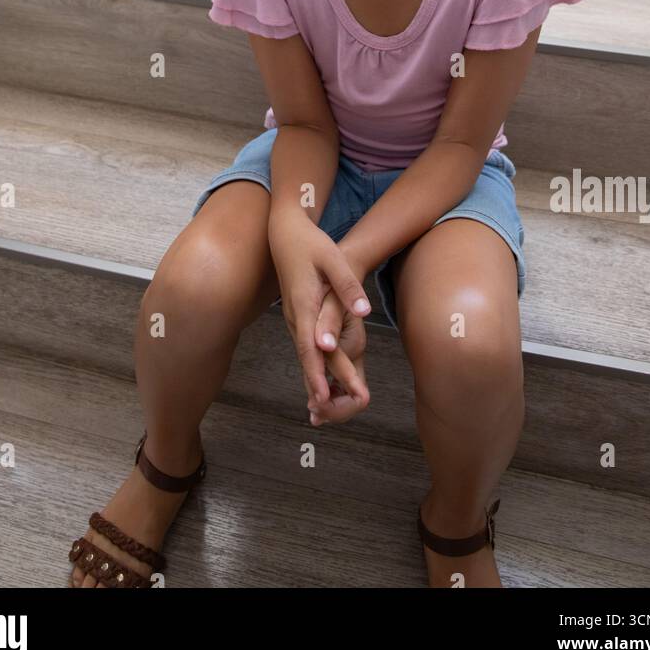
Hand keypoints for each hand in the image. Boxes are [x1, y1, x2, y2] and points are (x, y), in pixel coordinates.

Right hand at [269, 211, 371, 416]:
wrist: (285, 234)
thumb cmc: (310, 244)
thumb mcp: (333, 259)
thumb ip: (348, 286)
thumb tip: (365, 312)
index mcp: (303, 304)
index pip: (310, 346)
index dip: (316, 373)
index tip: (323, 398)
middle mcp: (295, 317)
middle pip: (308, 358)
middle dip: (320, 387)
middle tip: (330, 415)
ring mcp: (294, 319)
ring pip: (305, 357)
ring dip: (315, 382)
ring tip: (325, 412)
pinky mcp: (298, 318)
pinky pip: (305, 350)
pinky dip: (312, 370)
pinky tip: (319, 386)